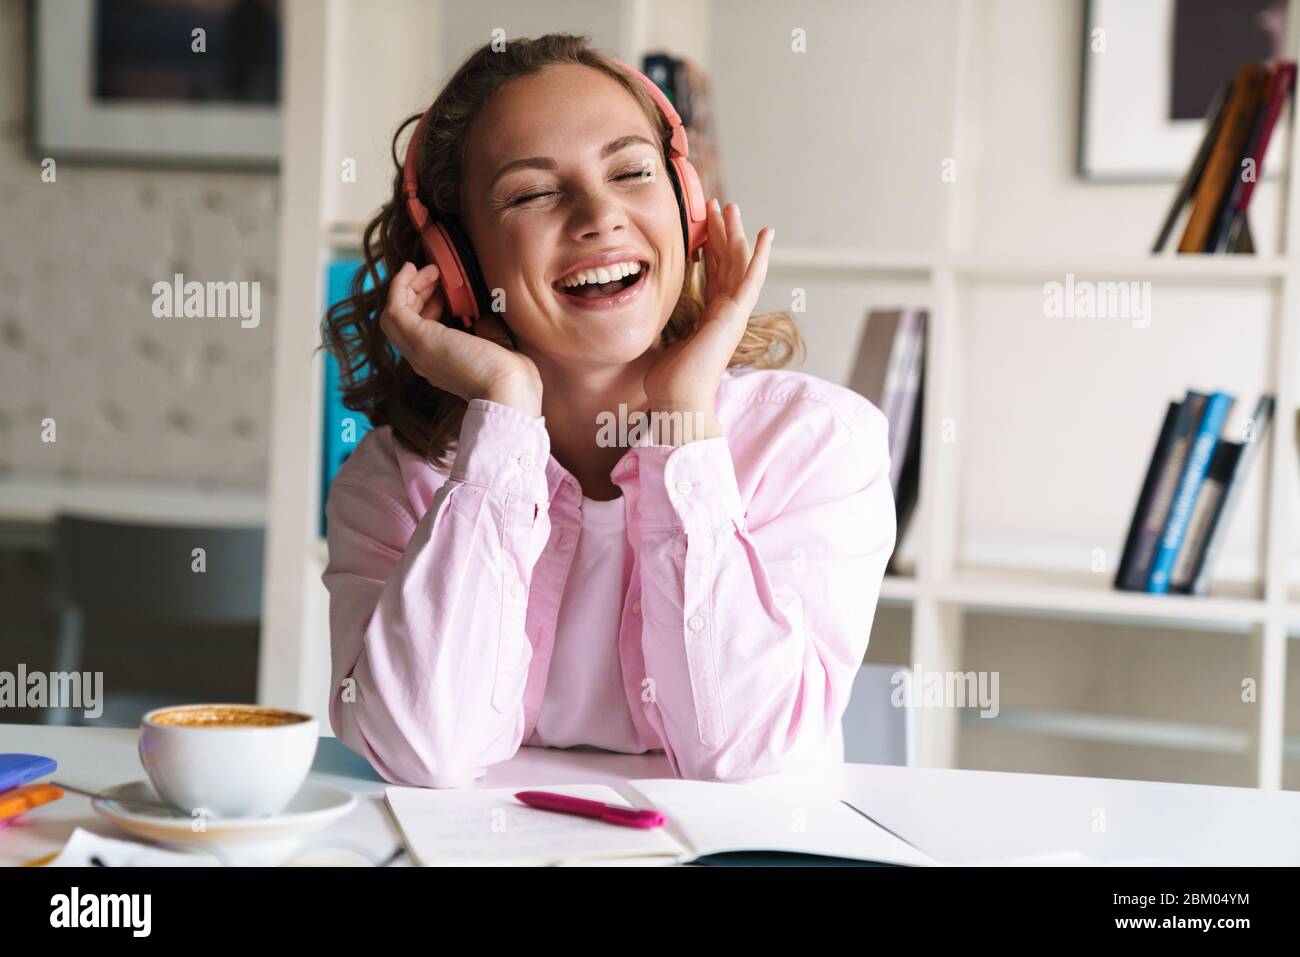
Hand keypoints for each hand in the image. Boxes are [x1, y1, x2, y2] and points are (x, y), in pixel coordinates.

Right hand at [379, 262, 541, 415]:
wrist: (509, 391)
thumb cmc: (511, 376)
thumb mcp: (498, 347)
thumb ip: (486, 332)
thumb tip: (482, 318)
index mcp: (440, 364)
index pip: (419, 332)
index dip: (428, 306)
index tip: (444, 289)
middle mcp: (423, 359)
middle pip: (402, 322)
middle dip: (415, 293)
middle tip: (435, 274)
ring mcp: (417, 350)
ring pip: (394, 314)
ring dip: (408, 287)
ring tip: (429, 269)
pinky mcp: (418, 339)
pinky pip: (395, 307)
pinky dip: (400, 285)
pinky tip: (413, 269)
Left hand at [642, 200, 773, 440]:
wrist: (678, 400)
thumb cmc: (669, 381)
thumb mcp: (662, 342)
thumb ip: (664, 325)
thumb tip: (645, 316)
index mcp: (709, 317)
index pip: (712, 275)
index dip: (710, 249)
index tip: (705, 226)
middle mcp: (724, 312)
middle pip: (726, 263)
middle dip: (723, 233)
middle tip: (719, 205)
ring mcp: (733, 313)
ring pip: (738, 264)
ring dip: (736, 234)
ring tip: (731, 207)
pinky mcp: (735, 315)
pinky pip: (751, 279)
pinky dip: (760, 256)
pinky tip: (767, 234)